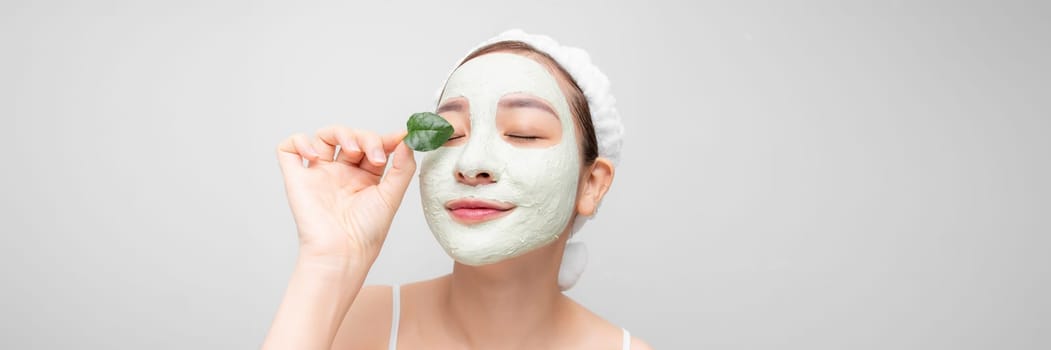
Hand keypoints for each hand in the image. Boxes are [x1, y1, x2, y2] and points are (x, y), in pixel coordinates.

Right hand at [275, 125, 415, 264]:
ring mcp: (318, 174)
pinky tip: (316, 154)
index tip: (399, 137)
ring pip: (323, 136)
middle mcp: (340, 173)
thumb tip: (407, 140)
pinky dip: (300, 141)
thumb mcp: (392, 196)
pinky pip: (289, 149)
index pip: (372, 146)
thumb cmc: (367, 232)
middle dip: (365, 138)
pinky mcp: (297, 178)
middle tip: (375, 155)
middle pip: (350, 137)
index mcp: (364, 178)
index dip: (384, 138)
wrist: (343, 251)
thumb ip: (403, 167)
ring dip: (340, 133)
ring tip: (351, 150)